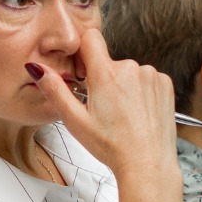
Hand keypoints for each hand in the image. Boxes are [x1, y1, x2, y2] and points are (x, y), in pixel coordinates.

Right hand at [26, 29, 178, 180]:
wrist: (147, 164)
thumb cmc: (111, 146)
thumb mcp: (75, 121)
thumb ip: (55, 90)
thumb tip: (36, 68)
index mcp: (106, 74)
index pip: (90, 38)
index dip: (84, 54)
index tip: (84, 75)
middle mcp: (130, 68)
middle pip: (109, 61)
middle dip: (103, 78)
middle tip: (104, 108)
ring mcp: (150, 75)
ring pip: (128, 71)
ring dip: (124, 86)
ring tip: (123, 114)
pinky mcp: (165, 83)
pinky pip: (147, 78)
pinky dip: (141, 91)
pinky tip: (138, 112)